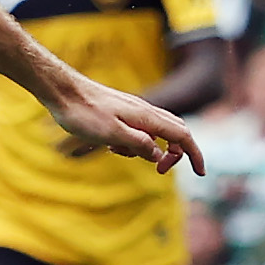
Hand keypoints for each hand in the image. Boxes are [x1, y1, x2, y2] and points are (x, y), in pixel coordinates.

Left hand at [47, 73, 201, 173]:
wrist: (63, 91)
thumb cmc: (84, 113)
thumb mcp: (112, 134)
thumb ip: (139, 144)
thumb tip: (158, 154)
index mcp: (147, 117)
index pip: (182, 136)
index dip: (194, 155)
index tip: (201, 173)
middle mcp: (145, 111)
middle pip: (176, 132)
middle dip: (175, 153)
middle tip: (159, 170)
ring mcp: (134, 110)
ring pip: (155, 132)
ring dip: (147, 149)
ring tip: (119, 152)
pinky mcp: (122, 111)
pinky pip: (139, 130)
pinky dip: (134, 142)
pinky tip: (112, 145)